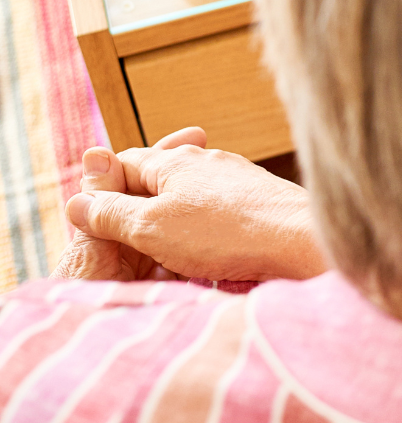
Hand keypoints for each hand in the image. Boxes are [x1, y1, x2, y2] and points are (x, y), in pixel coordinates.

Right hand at [59, 127, 324, 283]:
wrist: (305, 241)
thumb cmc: (227, 233)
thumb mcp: (151, 226)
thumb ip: (111, 214)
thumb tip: (75, 202)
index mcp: (176, 161)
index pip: (123, 164)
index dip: (103, 193)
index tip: (94, 225)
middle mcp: (209, 162)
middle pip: (157, 183)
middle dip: (139, 215)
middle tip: (130, 250)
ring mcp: (238, 181)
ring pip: (189, 202)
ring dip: (172, 230)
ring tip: (167, 260)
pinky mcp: (261, 204)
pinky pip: (218, 218)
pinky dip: (205, 237)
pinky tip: (208, 258)